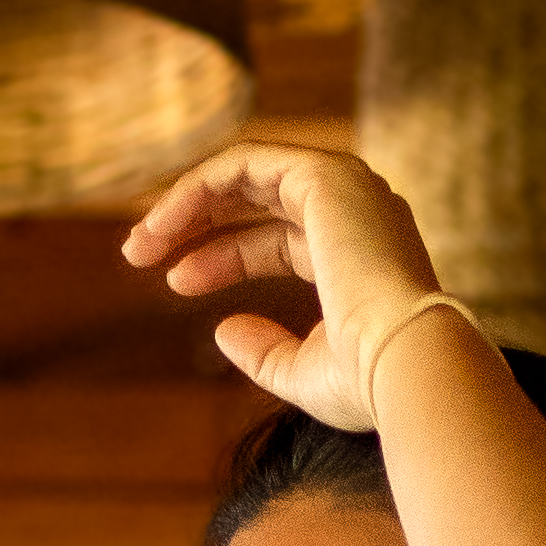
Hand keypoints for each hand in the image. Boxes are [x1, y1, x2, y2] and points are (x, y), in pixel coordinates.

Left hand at [122, 145, 445, 423]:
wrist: (407, 365)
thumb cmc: (368, 381)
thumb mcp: (306, 373)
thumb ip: (264, 352)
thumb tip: (222, 332)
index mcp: (360, 255)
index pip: (278, 238)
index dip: (222, 256)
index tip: (174, 281)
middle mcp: (358, 212)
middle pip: (258, 199)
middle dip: (196, 221)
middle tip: (138, 253)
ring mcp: (345, 187)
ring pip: (246, 173)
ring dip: (187, 203)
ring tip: (140, 243)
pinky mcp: (324, 175)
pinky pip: (242, 163)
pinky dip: (196, 187)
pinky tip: (162, 225)